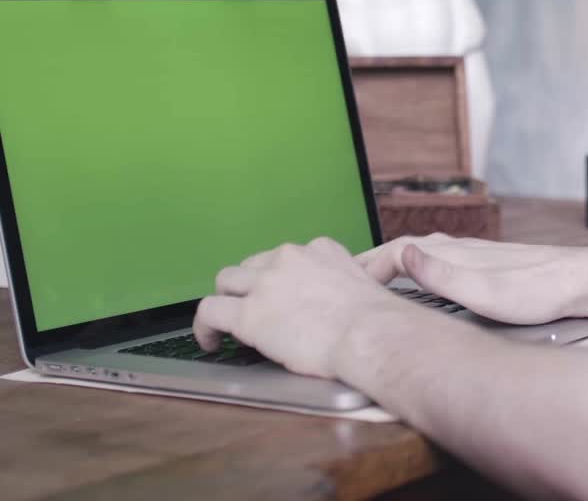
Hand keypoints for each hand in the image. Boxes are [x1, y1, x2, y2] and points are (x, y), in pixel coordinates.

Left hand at [194, 238, 407, 378]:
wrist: (370, 334)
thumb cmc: (378, 321)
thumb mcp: (366, 285)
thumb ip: (346, 284)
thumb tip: (343, 305)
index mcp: (321, 249)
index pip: (289, 257)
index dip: (282, 278)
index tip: (285, 296)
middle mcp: (289, 258)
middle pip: (254, 264)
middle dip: (252, 285)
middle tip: (257, 309)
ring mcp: (266, 284)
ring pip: (227, 280)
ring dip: (228, 299)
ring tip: (228, 323)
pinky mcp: (248, 314)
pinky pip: (210, 311)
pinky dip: (205, 326)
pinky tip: (211, 342)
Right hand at [358, 235, 587, 326]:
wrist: (578, 281)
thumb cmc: (535, 291)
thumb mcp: (484, 292)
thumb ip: (440, 275)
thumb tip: (401, 254)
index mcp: (450, 251)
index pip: (391, 253)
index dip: (362, 269)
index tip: (339, 286)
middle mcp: (457, 246)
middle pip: (401, 250)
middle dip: (371, 264)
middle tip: (342, 282)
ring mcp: (471, 252)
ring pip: (419, 254)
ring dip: (392, 265)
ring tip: (371, 283)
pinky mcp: (484, 262)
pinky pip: (437, 260)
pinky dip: (416, 268)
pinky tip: (420, 281)